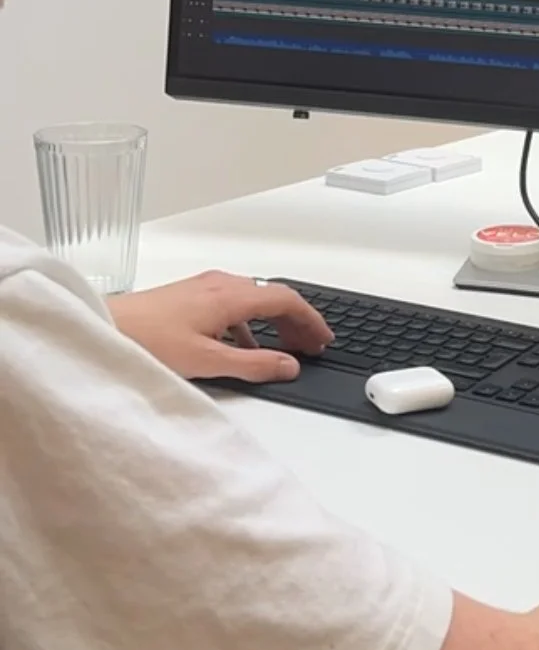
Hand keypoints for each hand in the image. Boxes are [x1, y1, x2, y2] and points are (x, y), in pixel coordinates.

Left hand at [108, 271, 332, 383]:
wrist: (104, 329)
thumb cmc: (147, 341)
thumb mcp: (207, 361)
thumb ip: (253, 364)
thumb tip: (289, 365)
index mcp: (230, 295)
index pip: (286, 300)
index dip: (310, 320)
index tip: (323, 339)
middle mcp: (221, 284)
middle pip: (272, 296)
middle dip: (296, 321)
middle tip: (311, 346)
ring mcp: (204, 287)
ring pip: (253, 299)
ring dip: (273, 322)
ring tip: (283, 348)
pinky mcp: (189, 295)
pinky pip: (233, 304)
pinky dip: (250, 323)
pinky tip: (242, 346)